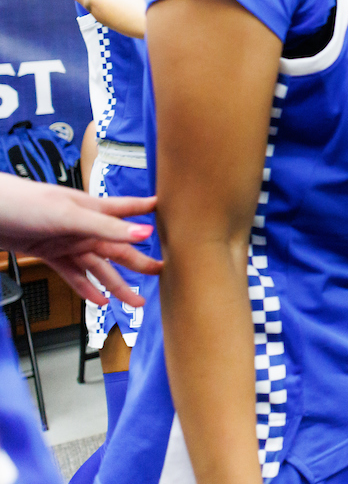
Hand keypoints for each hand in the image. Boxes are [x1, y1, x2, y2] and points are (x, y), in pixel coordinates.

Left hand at [0, 175, 160, 306]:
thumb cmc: (24, 203)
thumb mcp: (69, 214)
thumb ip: (106, 226)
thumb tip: (144, 232)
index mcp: (93, 210)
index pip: (127, 209)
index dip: (147, 210)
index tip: (167, 210)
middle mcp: (84, 226)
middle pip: (118, 247)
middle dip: (138, 260)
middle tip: (159, 271)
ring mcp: (67, 242)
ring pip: (98, 267)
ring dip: (116, 283)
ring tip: (134, 300)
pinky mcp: (50, 255)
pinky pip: (74, 275)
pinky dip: (87, 288)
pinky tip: (98, 299)